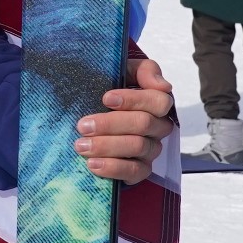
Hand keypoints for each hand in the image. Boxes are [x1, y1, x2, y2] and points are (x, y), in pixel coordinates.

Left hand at [74, 57, 174, 184]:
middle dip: (111, 124)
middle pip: (144, 124)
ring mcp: (151, 149)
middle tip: (82, 126)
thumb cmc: (109, 91)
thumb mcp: (123, 72)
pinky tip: (92, 164)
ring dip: (107, 146)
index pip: (158, 100)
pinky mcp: (141, 169)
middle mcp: (158, 127)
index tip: (106, 98)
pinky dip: (114, 168)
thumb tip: (162, 85)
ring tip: (80, 146)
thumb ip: (144, 70)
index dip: (133, 99)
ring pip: (138, 147)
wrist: (92, 117)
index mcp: (156, 103)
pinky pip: (136, 172)